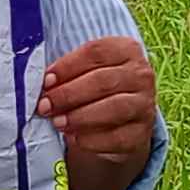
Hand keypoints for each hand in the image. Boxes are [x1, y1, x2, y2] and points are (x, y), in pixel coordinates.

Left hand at [36, 35, 159, 189]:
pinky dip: (92, 139)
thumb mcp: (85, 73)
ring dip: (80, 116)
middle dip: (69, 94)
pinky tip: (74, 137)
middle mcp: (141, 75)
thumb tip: (44, 85)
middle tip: (45, 105)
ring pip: (113, 108)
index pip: (96, 52)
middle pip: (103, 81)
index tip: (46, 81)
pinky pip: (117, 137)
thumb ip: (68, 73)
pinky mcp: (141, 134)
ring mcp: (145, 105)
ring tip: (57, 122)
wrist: (121, 123)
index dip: (68, 66)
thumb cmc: (96, 90)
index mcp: (127, 50)